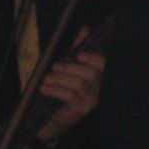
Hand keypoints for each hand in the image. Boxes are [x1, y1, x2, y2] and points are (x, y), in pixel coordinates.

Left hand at [36, 27, 104, 143]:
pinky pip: (69, 96)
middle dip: (70, 69)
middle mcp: (101, 88)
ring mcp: (93, 100)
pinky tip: (45, 88)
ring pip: (78, 85)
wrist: (54, 119)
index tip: (79, 55)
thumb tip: (86, 29)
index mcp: (102, 76)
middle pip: (89, 74)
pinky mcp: (82, 109)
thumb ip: (79, 48)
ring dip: (60, 79)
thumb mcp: (72, 66)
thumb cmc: (65, 89)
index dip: (93, 59)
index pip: (104, 65)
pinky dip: (55, 90)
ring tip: (46, 78)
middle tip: (55, 67)